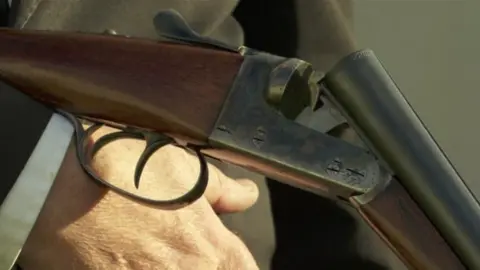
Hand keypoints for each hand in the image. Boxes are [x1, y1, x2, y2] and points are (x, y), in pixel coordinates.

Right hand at [17, 126, 259, 269]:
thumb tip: (247, 195)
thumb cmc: (124, 168)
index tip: (222, 254)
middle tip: (174, 242)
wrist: (56, 184)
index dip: (234, 261)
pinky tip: (128, 252)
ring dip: (163, 261)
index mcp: (211, 250)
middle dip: (202, 261)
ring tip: (149, 245)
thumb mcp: (184, 168)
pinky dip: (139, 264)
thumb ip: (223, 190)